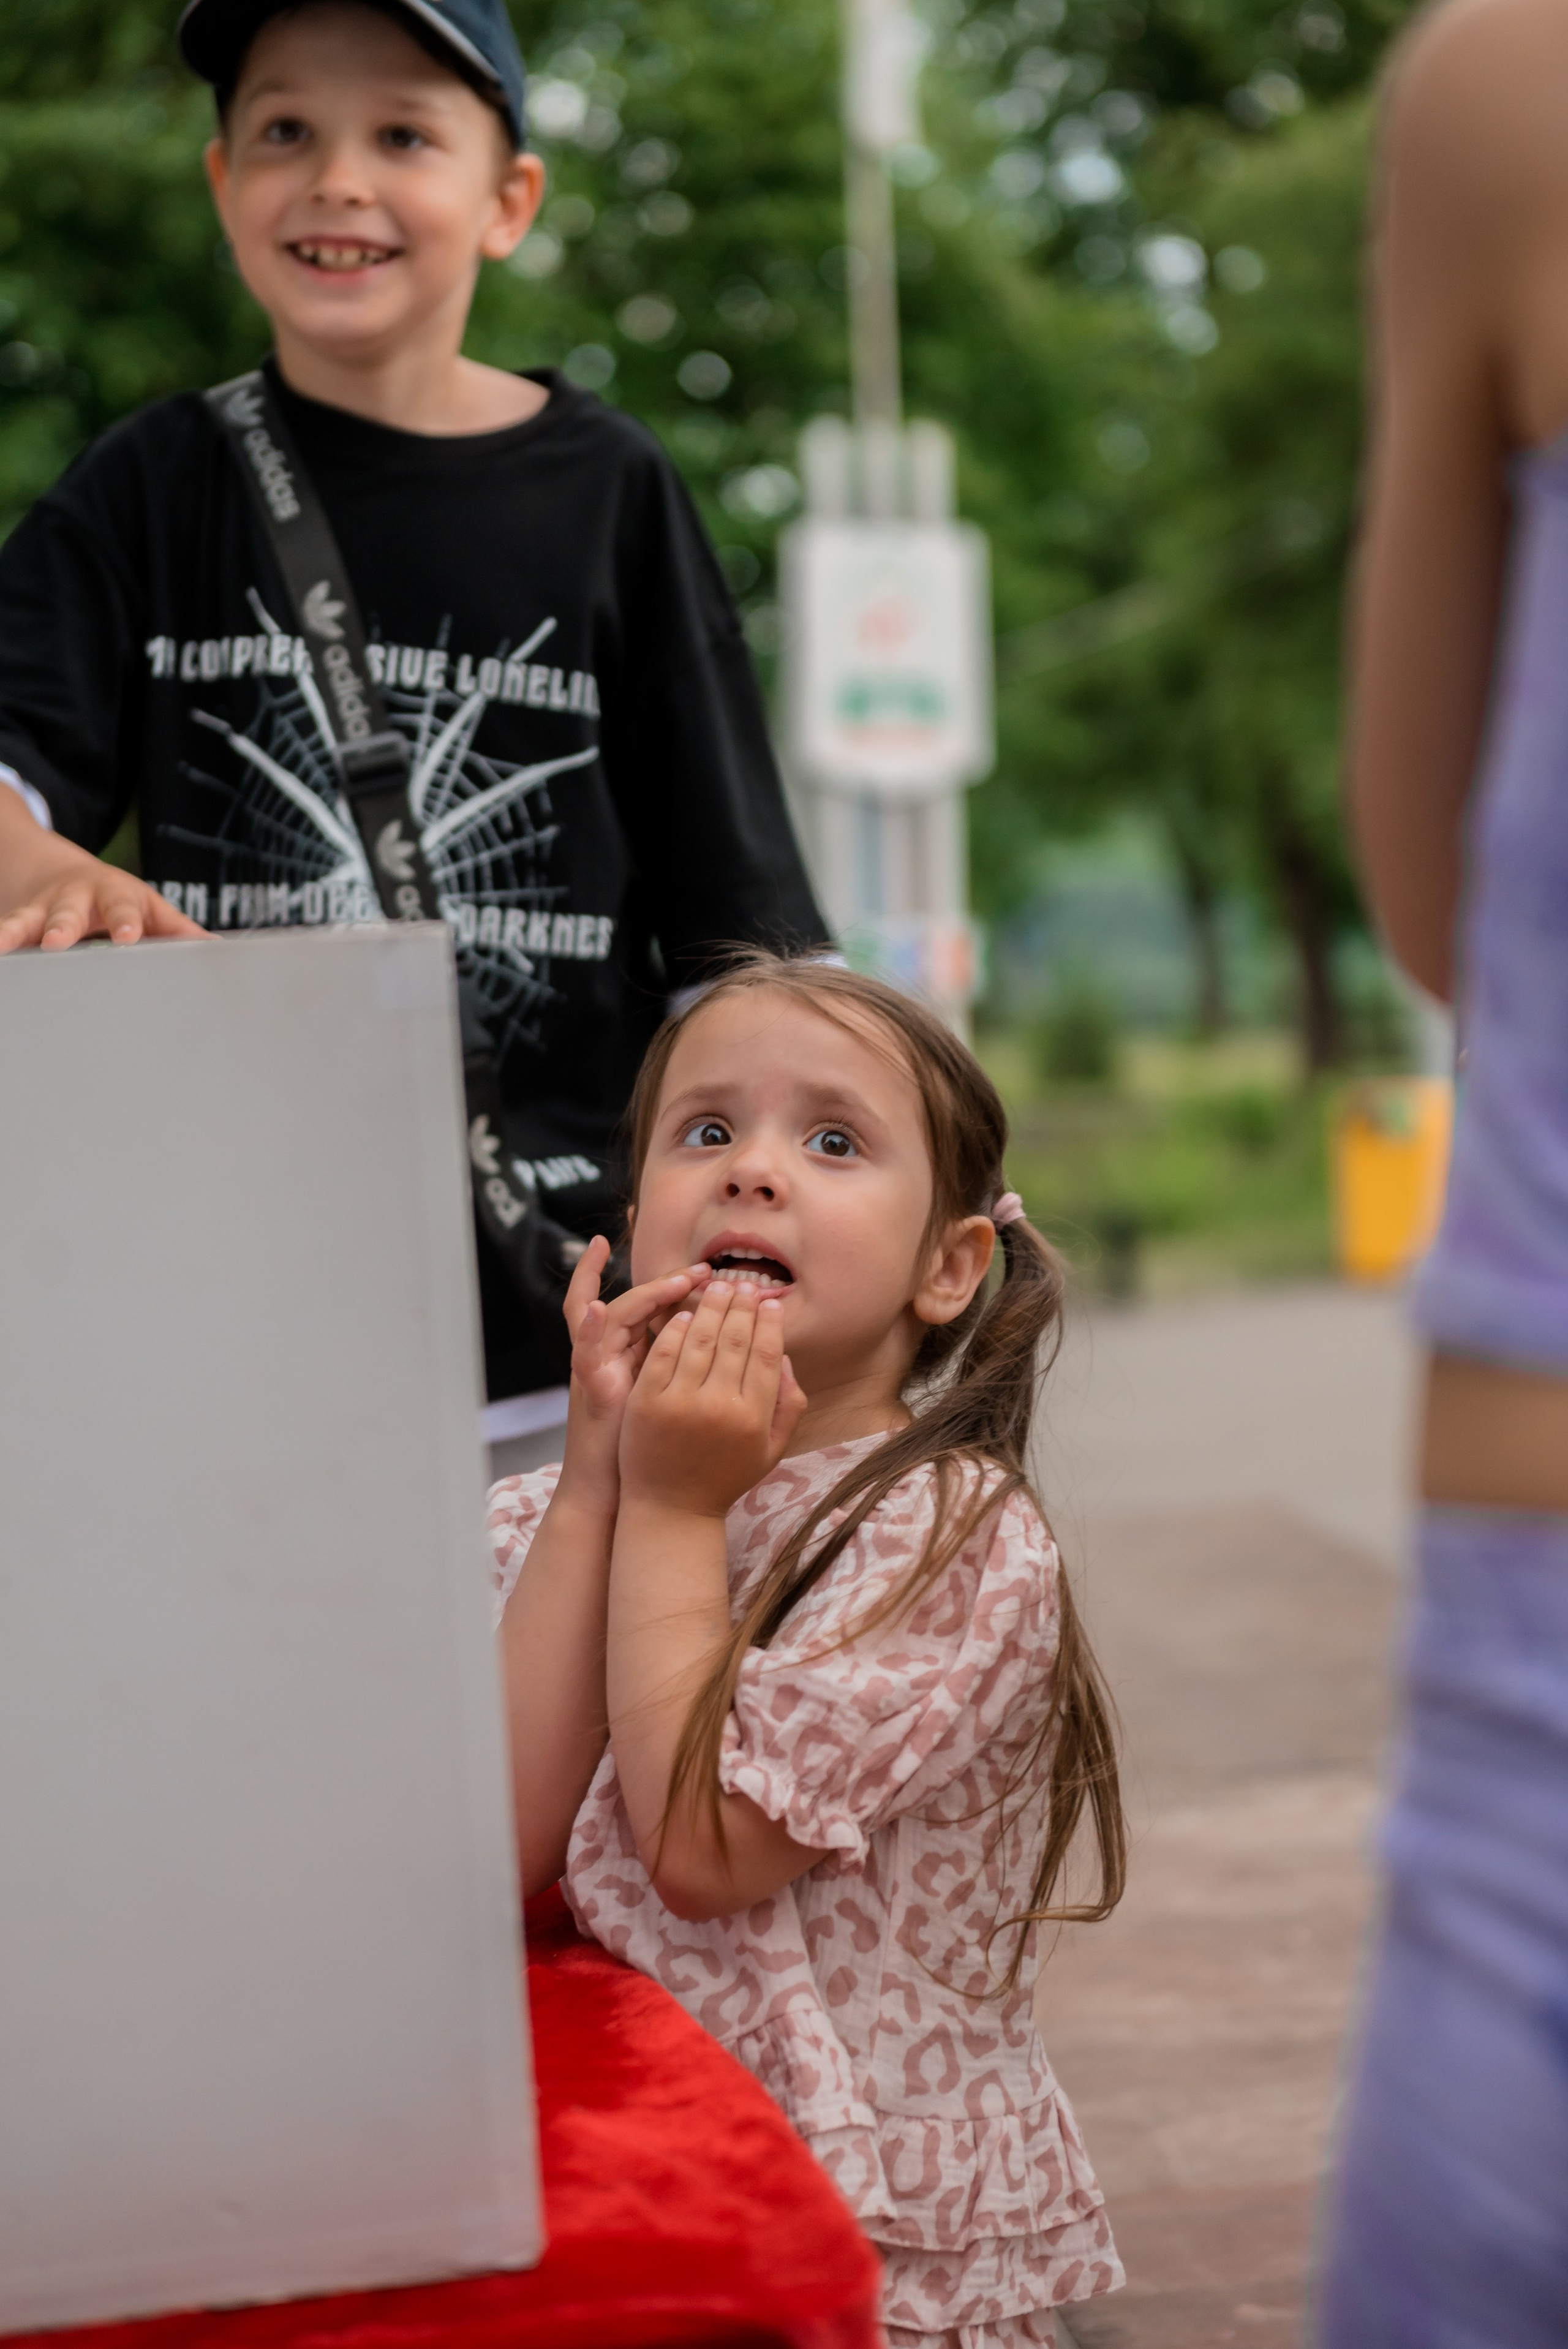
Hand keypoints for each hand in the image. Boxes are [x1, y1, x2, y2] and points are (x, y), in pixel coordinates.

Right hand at [0, 814, 204, 953]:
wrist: (61, 872)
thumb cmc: (118, 901)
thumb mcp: (149, 908)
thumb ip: (178, 930)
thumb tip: (216, 950)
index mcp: (114, 894)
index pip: (122, 907)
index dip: (125, 921)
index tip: (128, 937)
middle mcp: (74, 898)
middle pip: (68, 910)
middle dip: (62, 926)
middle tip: (57, 941)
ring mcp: (41, 909)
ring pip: (27, 920)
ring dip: (15, 932)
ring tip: (3, 945)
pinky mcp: (18, 922)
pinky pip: (6, 931)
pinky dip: (0, 940)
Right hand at [555, 1237, 711, 1513]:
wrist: (617, 1491)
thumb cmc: (653, 1451)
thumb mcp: (675, 1401)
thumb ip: (698, 1371)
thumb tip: (735, 1345)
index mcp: (636, 1354)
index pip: (659, 1308)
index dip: (685, 1287)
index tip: (718, 1276)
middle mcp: (614, 1352)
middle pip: (637, 1300)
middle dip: (670, 1280)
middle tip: (706, 1268)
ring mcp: (597, 1366)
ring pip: (614, 1314)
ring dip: (646, 1294)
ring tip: (680, 1280)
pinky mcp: (589, 1389)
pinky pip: (584, 1351)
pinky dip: (589, 1327)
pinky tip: (599, 1309)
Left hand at [619, 1279, 806, 1520]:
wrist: (670, 1511)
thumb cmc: (723, 1479)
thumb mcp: (770, 1451)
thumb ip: (788, 1406)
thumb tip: (785, 1357)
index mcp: (754, 1417)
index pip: (767, 1354)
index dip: (770, 1323)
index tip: (770, 1302)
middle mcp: (720, 1407)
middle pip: (735, 1340)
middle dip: (742, 1305)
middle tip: (744, 1284)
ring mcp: (680, 1403)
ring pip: (701, 1340)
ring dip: (711, 1307)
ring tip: (717, 1287)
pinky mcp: (647, 1402)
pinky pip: (664, 1353)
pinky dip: (676, 1330)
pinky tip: (684, 1314)